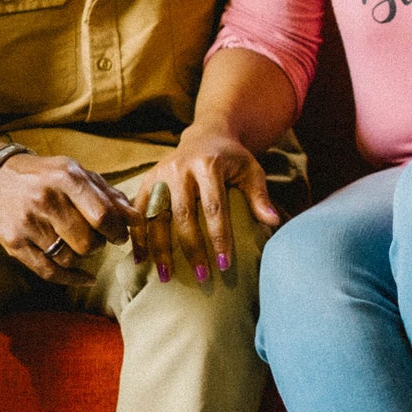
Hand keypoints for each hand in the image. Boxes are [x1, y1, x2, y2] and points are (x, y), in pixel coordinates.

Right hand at [0, 154, 139, 283]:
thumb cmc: (47, 177)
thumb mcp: (77, 174)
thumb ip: (109, 196)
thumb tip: (137, 219)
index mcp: (66, 178)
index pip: (102, 215)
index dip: (118, 231)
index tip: (121, 235)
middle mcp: (45, 199)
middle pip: (87, 241)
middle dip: (99, 244)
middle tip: (98, 239)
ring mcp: (28, 223)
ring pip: (70, 257)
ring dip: (82, 256)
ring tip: (80, 244)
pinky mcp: (14, 244)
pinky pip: (49, 272)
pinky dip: (72, 278)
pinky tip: (85, 277)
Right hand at [132, 132, 282, 282]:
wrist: (206, 135)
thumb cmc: (232, 159)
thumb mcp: (251, 171)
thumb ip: (260, 196)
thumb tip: (273, 222)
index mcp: (209, 165)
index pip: (214, 207)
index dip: (218, 237)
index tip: (224, 265)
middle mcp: (181, 169)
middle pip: (183, 214)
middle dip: (191, 248)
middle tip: (200, 276)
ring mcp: (161, 174)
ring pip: (156, 215)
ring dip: (159, 248)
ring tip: (166, 277)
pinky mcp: (147, 180)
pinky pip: (138, 211)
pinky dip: (138, 236)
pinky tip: (141, 260)